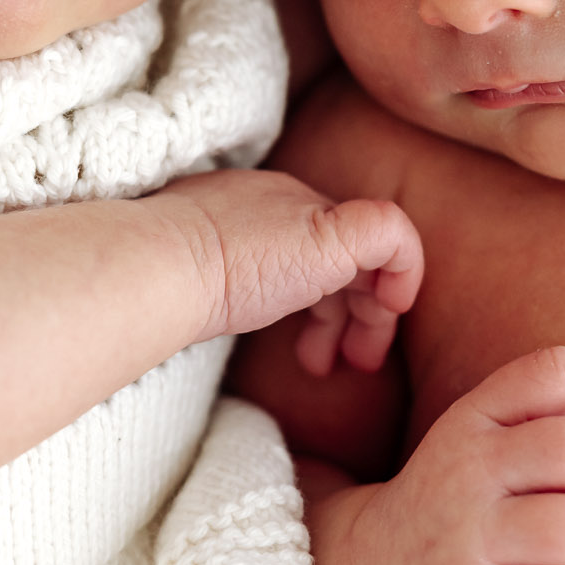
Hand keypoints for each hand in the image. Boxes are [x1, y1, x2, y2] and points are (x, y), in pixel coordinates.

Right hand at [166, 168, 422, 370]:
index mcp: (252, 210)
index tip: (309, 349)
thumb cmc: (161, 283)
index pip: (308, 247)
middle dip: (355, 314)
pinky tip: (389, 313)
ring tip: (359, 362)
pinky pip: (394, 235)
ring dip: (374, 316)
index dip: (322, 301)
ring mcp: (311, 212)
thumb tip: (214, 308)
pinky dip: (406, 273)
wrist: (158, 266)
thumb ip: (219, 284)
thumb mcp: (195, 279)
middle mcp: (286, 202)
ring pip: (375, 254)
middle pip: (345, 255)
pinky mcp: (334, 232)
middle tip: (348, 363)